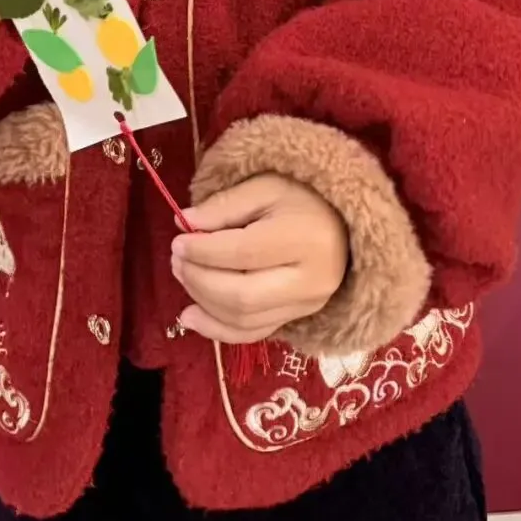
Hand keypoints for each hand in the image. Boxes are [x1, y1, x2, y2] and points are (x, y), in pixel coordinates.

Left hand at [172, 175, 347, 343]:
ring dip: (203, 302)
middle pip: (242, 295)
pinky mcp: (298, 318)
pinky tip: (190, 317)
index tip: (179, 240)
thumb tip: (185, 224)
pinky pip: (253, 334)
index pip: (243, 253)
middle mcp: (311, 281)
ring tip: (182, 276)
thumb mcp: (265, 186)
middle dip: (199, 280)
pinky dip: (217, 330)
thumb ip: (224, 205)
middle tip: (176, 259)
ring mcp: (307, 306)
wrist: (345, 223)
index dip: (203, 251)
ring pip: (244, 320)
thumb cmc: (304, 196)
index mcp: (305, 239)